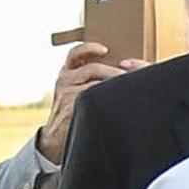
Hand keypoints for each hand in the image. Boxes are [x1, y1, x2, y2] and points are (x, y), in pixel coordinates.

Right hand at [37, 42, 142, 162]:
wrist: (56, 139)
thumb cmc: (75, 116)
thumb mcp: (77, 94)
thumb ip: (92, 82)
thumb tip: (124, 74)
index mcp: (67, 73)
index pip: (75, 54)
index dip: (89, 48)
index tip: (105, 49)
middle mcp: (65, 79)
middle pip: (92, 68)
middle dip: (114, 72)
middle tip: (132, 76)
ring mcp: (66, 91)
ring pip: (94, 81)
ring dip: (114, 82)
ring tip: (129, 87)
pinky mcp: (70, 105)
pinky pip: (92, 96)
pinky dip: (107, 96)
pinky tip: (117, 100)